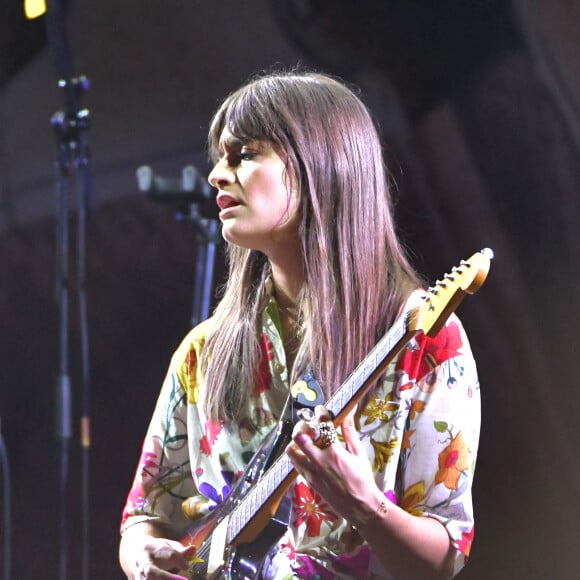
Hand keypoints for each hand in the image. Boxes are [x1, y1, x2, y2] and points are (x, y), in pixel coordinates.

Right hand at [129, 537, 195, 579]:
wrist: (134, 551)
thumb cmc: (156, 549)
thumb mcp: (168, 545)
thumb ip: (181, 549)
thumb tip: (194, 550)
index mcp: (151, 547)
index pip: (166, 553)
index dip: (178, 560)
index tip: (186, 566)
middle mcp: (142, 562)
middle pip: (150, 572)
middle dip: (165, 577)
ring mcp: (137, 574)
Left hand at [286, 405, 382, 523]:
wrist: (360, 506)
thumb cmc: (363, 480)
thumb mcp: (359, 453)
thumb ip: (350, 432)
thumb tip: (348, 413)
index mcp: (334, 453)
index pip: (322, 426)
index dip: (320, 413)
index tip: (321, 410)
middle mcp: (319, 462)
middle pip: (299, 437)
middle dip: (301, 426)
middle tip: (309, 424)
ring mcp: (311, 472)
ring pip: (291, 451)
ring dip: (296, 441)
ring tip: (307, 439)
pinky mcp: (308, 480)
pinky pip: (295, 463)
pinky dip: (298, 454)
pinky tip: (308, 452)